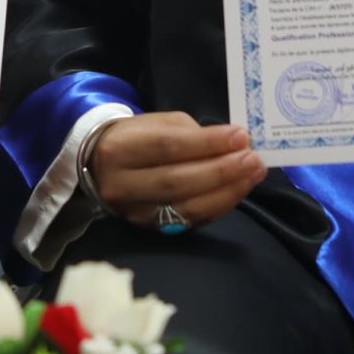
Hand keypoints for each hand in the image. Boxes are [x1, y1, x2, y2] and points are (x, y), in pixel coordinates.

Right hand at [87, 111, 263, 230]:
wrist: (100, 167)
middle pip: (177, 181)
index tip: (240, 137)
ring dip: (226, 192)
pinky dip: (217, 206)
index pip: (168, 147)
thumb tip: (233, 144)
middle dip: (221, 171)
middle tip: (252, 160)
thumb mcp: (157, 124)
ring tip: (252, 175)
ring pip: (185, 207)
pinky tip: (236, 191)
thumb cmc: (136, 138)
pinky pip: (190, 222)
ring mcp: (135, 212)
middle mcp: (122, 185)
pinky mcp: (149, 229)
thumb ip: (191, 134)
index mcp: (120, 149)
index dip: (207, 144)